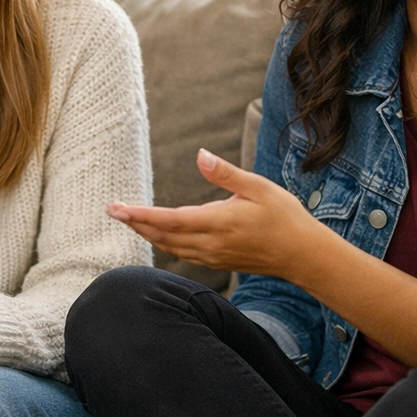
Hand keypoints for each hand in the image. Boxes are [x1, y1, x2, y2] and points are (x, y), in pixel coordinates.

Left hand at [107, 149, 319, 280]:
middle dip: (135, 224)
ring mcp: (213, 256)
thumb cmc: (284, 217)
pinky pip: (183, 254)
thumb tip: (200, 154)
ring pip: (170, 247)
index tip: (117, 208)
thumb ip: (226, 174)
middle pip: (163, 236)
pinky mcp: (218, 262)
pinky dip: (165, 243)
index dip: (140, 215)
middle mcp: (211, 244)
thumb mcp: (258, 187)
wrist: (303, 256)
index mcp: (219, 222)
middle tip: (112, 210)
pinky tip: (159, 234)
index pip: (170, 220)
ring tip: (129, 219)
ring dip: (147, 234)